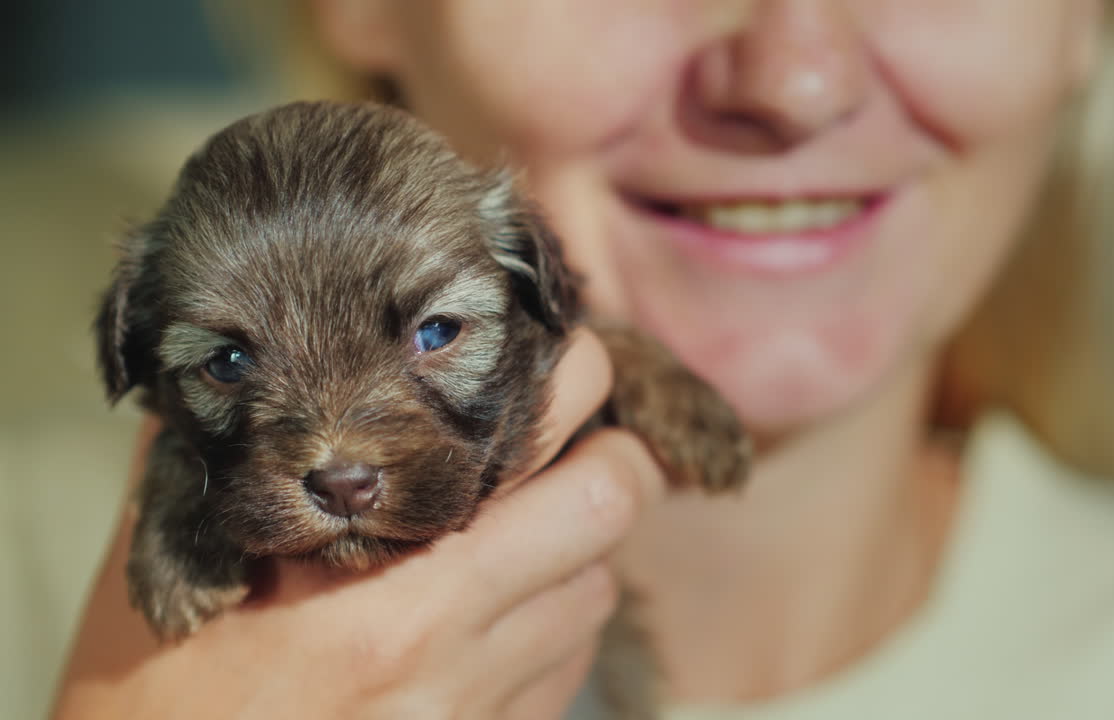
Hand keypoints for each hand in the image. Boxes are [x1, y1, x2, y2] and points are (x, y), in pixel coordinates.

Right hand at [52, 329, 665, 719]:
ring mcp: (477, 718)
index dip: (583, 392)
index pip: (560, 469)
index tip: (565, 361)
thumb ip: (221, 456)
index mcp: (394, 602)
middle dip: (614, 457)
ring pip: (595, 593)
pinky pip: (565, 671)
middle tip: (578, 433)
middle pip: (610, 516)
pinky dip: (550, 625)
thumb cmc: (151, 703)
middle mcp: (456, 661)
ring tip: (520, 526)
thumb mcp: (172, 568)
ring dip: (575, 548)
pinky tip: (494, 613)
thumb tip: (252, 367)